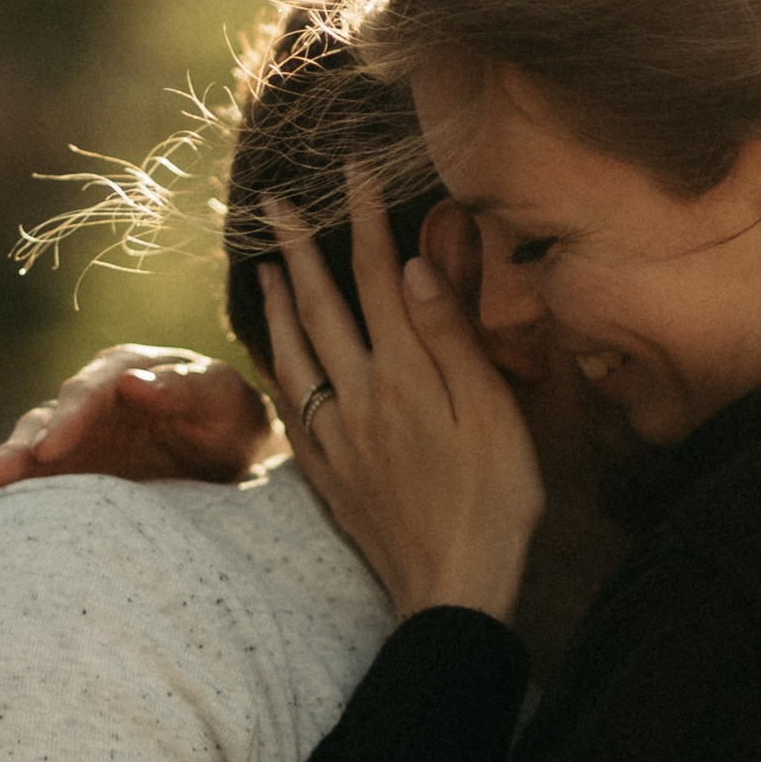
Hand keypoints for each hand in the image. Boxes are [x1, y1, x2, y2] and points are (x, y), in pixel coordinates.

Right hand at [0, 347, 274, 504]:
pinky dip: (1, 487)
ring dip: (0, 469)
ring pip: (29, 448)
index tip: (48, 448)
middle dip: (18, 450)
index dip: (68, 419)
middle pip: (47, 420)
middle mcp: (89, 399)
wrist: (232, 447)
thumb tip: (133, 384)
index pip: (90, 392)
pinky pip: (30, 476)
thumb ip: (183, 388)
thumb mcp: (218, 396)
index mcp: (124, 372)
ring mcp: (74, 435)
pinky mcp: (69, 467)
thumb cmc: (227, 414)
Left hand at [262, 173, 543, 621]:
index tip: (352, 170)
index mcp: (405, 373)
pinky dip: (277, 368)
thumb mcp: (493, 414)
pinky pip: (291, 406)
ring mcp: (337, 437)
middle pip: (321, 306)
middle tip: (272, 203)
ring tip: (265, 267)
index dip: (363, 219)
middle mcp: (359, 396)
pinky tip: (274, 357)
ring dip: (278, 304)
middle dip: (298, 247)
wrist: (452, 591)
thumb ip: (452, 337)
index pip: (377, 277)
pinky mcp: (330, 474)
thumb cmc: (495, 503)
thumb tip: (414, 265)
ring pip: (294, 353)